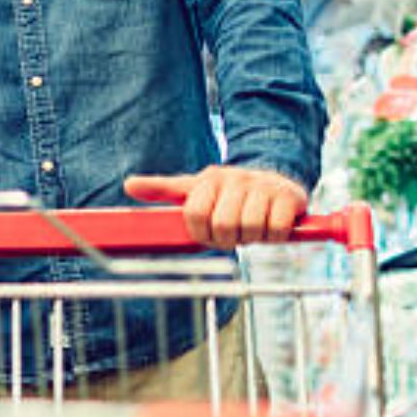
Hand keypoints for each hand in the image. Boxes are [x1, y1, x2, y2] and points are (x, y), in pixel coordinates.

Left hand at [124, 166, 309, 248]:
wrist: (275, 179)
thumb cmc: (228, 192)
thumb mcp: (193, 188)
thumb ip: (162, 189)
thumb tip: (128, 185)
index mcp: (209, 179)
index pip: (195, 215)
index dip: (202, 233)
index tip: (209, 233)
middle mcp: (235, 179)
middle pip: (224, 225)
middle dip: (228, 237)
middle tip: (234, 232)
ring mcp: (263, 187)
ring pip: (250, 228)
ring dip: (251, 237)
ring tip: (252, 227)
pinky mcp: (288, 197)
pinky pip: (275, 229)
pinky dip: (273, 236)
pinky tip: (271, 227)